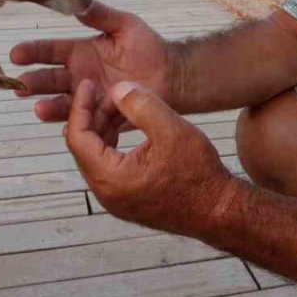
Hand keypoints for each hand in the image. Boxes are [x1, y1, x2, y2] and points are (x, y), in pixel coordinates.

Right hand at [10, 1, 176, 130]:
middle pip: (49, 79)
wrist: (170, 76)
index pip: (50, 51)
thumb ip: (101, 15)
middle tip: (19, 86)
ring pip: (61, 103)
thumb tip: (76, 1)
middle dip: (33, 82)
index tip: (16, 54)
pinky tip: (64, 128)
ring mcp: (86, 98)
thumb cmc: (148, 47)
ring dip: (48, 106)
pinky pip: (82, 122)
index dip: (33, 52)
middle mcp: (77, 76)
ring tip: (38, 108)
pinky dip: (72, 125)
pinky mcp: (99, 117)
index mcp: (79, 52)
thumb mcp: (125, 25)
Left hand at [65, 79, 239, 236]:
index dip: (80, 107)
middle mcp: (106, 194)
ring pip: (97, 156)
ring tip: (123, 106)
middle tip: (110, 92)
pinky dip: (114, 145)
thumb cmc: (199, 175)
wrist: (219, 211)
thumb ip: (140, 105)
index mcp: (110, 179)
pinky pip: (109, 168)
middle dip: (94, 115)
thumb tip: (117, 89)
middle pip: (84, 147)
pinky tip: (129, 127)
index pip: (77, 138)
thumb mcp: (171, 129)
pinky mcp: (127, 200)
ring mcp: (116, 200)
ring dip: (105, 129)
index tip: (88, 85)